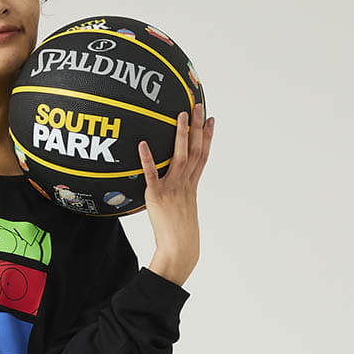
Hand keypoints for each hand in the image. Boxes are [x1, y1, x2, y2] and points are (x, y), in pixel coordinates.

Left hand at [138, 102, 213, 280]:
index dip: (207, 137)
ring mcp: (173, 188)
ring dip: (181, 135)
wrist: (179, 248)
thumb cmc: (179, 234)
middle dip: (197, 127)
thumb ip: (178, 195)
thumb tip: (169, 190)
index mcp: (192, 186)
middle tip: (197, 105)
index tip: (210, 119)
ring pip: (180, 157)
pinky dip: (147, 159)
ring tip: (180, 115)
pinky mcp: (157, 196)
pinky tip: (142, 144)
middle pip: (195, 150)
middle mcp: (185, 184)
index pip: (203, 155)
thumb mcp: (182, 210)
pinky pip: (152, 175)